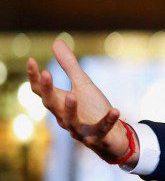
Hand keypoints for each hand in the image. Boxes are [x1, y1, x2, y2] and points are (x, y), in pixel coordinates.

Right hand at [26, 39, 134, 165]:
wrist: (111, 137)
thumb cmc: (93, 109)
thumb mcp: (83, 85)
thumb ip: (70, 66)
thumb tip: (55, 42)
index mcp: (59, 104)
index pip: (41, 91)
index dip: (35, 77)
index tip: (32, 60)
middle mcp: (65, 118)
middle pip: (51, 104)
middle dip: (48, 90)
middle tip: (46, 73)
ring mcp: (80, 130)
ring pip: (70, 122)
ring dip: (70, 109)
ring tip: (73, 95)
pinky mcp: (96, 138)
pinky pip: (101, 130)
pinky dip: (108, 121)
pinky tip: (116, 110)